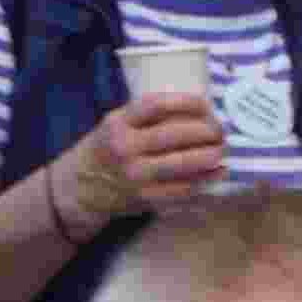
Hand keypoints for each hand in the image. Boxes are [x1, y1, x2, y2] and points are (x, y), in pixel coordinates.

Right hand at [60, 92, 230, 226]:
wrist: (79, 188)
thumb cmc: (107, 149)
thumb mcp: (118, 124)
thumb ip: (150, 116)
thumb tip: (202, 110)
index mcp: (119, 123)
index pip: (158, 105)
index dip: (189, 102)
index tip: (208, 105)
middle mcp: (125, 147)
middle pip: (176, 134)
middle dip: (208, 130)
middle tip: (222, 131)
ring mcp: (135, 175)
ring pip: (183, 162)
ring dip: (211, 155)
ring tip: (223, 150)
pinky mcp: (146, 198)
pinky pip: (183, 188)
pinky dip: (206, 179)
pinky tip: (219, 172)